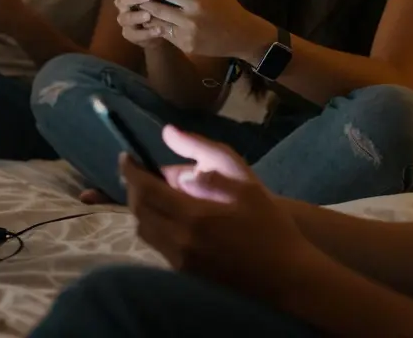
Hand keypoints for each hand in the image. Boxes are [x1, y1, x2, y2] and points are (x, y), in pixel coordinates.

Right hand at [108, 0, 164, 48]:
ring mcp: (126, 19)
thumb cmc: (164, 6)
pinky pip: (134, 34)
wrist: (165, 31)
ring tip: (148, 15)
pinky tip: (158, 30)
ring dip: (136, 16)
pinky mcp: (130, 34)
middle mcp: (125, 3)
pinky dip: (146, 33)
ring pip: (125, 17)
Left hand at [122, 125, 311, 298]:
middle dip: (134, 188)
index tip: (126, 156)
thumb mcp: (243, 180)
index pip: (145, 189)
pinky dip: (155, 226)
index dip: (130, 170)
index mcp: (192, 215)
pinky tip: (170, 217)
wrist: (287, 278)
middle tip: (139, 172)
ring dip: (142, 208)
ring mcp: (180, 261)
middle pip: (139, 210)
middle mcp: (179, 240)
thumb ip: (204, 152)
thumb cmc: (269, 226)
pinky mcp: (185, 274)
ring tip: (154, 192)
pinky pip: (157, 245)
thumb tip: (169, 133)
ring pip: (144, 230)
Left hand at [139, 0, 274, 59]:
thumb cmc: (227, 7)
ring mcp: (186, 36)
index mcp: (196, 3)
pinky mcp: (186, 47)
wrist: (241, 36)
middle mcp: (189, 20)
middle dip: (144, 2)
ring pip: (158, 24)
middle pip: (157, 10)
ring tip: (140, 8)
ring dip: (147, 16)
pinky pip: (167, 36)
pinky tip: (153, 21)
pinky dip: (158, 27)